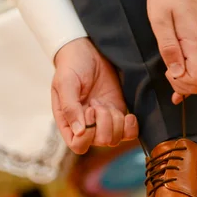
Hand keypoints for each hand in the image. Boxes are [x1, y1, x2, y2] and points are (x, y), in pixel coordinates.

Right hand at [51, 38, 138, 153]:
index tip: (89, 110)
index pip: (78, 145)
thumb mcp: (65, 82)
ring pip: (116, 139)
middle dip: (104, 122)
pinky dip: (131, 127)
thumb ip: (70, 107)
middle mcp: (86, 126)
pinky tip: (128, 115)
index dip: (88, 134)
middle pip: (101, 142)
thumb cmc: (72, 65)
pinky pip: (129, 133)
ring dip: (116, 121)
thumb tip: (79, 132)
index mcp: (68, 122)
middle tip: (97, 102)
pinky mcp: (119, 114)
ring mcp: (104, 122)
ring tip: (107, 103)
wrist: (89, 51)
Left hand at [147, 0, 196, 103]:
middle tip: (168, 76)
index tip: (168, 72)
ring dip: (187, 82)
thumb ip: (169, 49)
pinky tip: (179, 76)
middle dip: (185, 86)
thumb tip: (176, 74)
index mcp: (196, 42)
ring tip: (171, 77)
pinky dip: (191, 75)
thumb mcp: (160, 21)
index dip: (182, 83)